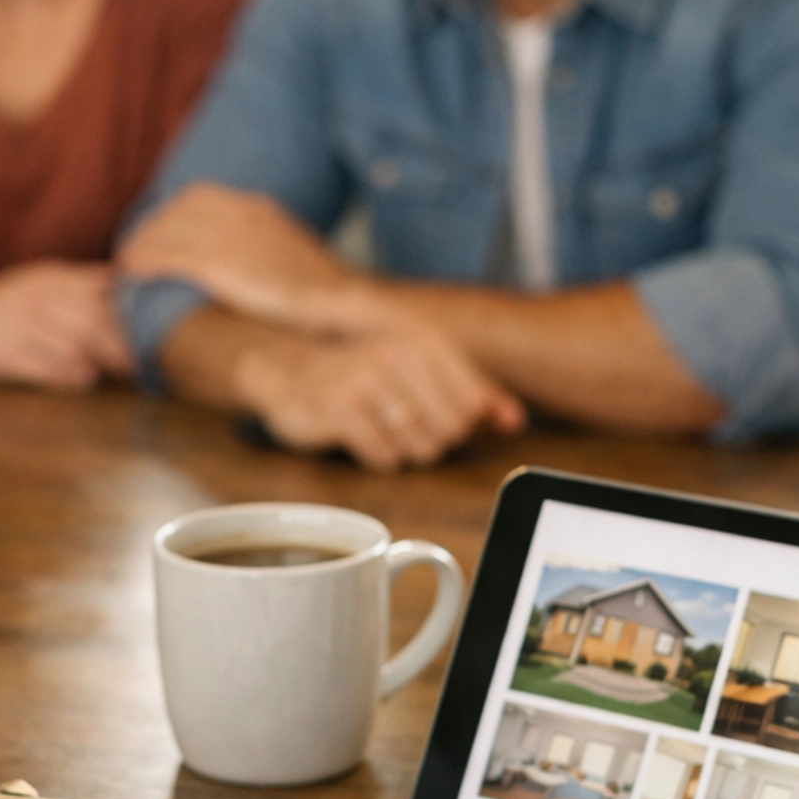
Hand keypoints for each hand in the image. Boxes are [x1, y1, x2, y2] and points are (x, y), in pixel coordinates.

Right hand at [0, 263, 134, 389]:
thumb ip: (82, 282)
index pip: (104, 287)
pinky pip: (54, 371)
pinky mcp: (9, 355)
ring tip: (115, 370)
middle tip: (143, 360)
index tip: (151, 326)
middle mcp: (37, 297)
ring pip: (79, 348)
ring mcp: (21, 326)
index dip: (132, 310)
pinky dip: (75, 377)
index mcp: (50, 276)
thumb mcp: (42, 281)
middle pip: (96, 321)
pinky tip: (82, 378)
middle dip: (124, 344)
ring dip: (102, 363)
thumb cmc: (7, 305)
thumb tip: (130, 282)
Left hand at [119, 184, 360, 330]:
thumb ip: (266, 249)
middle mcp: (238, 214)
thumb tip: (254, 264)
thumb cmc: (321, 288)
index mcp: (257, 208)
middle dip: (152, 227)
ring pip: (166, 232)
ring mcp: (226, 237)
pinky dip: (146, 262)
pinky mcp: (216, 264)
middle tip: (136, 247)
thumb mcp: (291, 253)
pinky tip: (134, 274)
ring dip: (142, 245)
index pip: (199, 197)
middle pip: (176, 211)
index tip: (161, 229)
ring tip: (128, 262)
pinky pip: (167, 257)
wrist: (338, 299)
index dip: (173, 213)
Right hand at [237, 325, 524, 472]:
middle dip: (431, 440)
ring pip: (420, 447)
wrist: (284, 368)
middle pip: (450, 431)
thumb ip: (472, 392)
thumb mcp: (417, 370)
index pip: (473, 405)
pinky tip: (361, 439)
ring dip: (404, 451)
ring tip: (380, 429)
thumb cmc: (359, 373)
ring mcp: (367, 380)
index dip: (458, 424)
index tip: (431, 416)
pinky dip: (377, 458)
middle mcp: (397, 353)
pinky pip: (384, 457)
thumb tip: (514, 422)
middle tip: (400, 426)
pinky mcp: (340, 409)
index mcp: (423, 340)